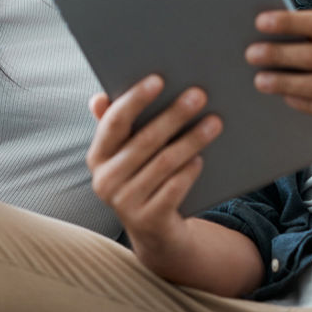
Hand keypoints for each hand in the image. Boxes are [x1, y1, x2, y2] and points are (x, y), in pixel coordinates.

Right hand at [85, 75, 221, 264]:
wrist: (156, 232)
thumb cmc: (143, 178)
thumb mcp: (127, 154)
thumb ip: (115, 124)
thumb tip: (98, 98)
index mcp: (98, 157)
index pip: (114, 122)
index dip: (135, 99)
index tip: (158, 79)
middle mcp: (105, 181)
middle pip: (144, 140)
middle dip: (174, 115)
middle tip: (199, 95)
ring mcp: (125, 204)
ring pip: (164, 163)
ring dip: (191, 140)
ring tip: (214, 123)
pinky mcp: (148, 221)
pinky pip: (174, 189)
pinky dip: (189, 171)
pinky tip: (202, 158)